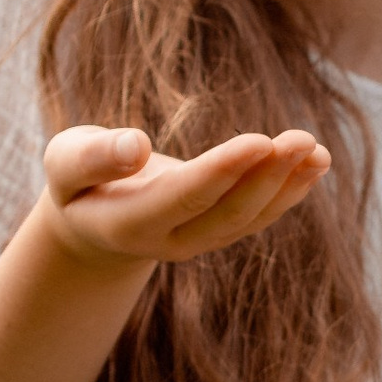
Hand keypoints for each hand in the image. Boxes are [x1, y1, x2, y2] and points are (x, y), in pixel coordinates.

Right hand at [39, 122, 330, 271]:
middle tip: (301, 139)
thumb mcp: (64, 163)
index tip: (260, 140)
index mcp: (129, 224)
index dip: (223, 171)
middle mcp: (171, 242)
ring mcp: (200, 243)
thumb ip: (93, 158)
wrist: (93, 223)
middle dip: (267, 177)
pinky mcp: (220, 233)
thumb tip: (135, 145)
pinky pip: (260, 217)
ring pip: (251, 220)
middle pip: (228, 214)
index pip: (185, 198)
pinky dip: (290, 190)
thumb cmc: (77, 181)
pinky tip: (316, 161)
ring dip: (288, 185)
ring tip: (317, 150)